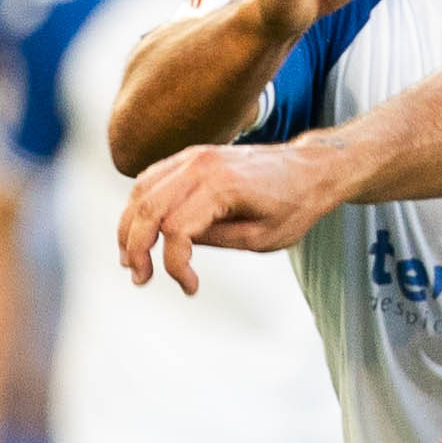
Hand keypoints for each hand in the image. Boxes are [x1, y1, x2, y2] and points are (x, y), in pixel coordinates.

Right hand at [119, 139, 339, 293]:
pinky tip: (141, 231)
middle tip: (139, 277)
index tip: (190, 286)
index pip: (176, 230)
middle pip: (147, 208)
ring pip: (141, 191)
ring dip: (129, 227)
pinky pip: (151, 178)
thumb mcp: (263, 237)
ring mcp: (193, 156)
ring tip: (132, 259)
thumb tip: (176, 244)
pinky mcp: (191, 156)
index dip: (175, 265)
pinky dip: (140, 205)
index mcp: (222, 186)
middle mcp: (200, 165)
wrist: (311, 168)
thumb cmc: (295, 204)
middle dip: (135, 248)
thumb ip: (216, 240)